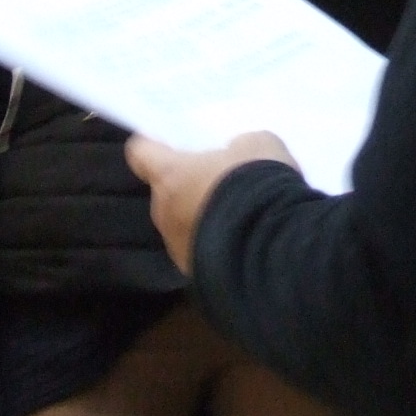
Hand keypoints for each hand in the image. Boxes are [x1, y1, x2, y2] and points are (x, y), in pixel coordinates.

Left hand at [128, 130, 297, 272]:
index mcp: (169, 174)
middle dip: (187, 184)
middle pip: (165, 190)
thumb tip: (233, 155)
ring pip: (182, 222)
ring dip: (202, 216)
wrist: (275, 245)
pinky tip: (244, 239)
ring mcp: (177, 245)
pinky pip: (200, 248)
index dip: (155, 145)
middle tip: (220, 180)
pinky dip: (215, 242)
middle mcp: (163, 211)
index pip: (140, 152)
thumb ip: (234, 147)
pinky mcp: (195, 271)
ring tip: (238, 215)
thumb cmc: (256, 183)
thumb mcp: (255, 145)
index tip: (173, 144)